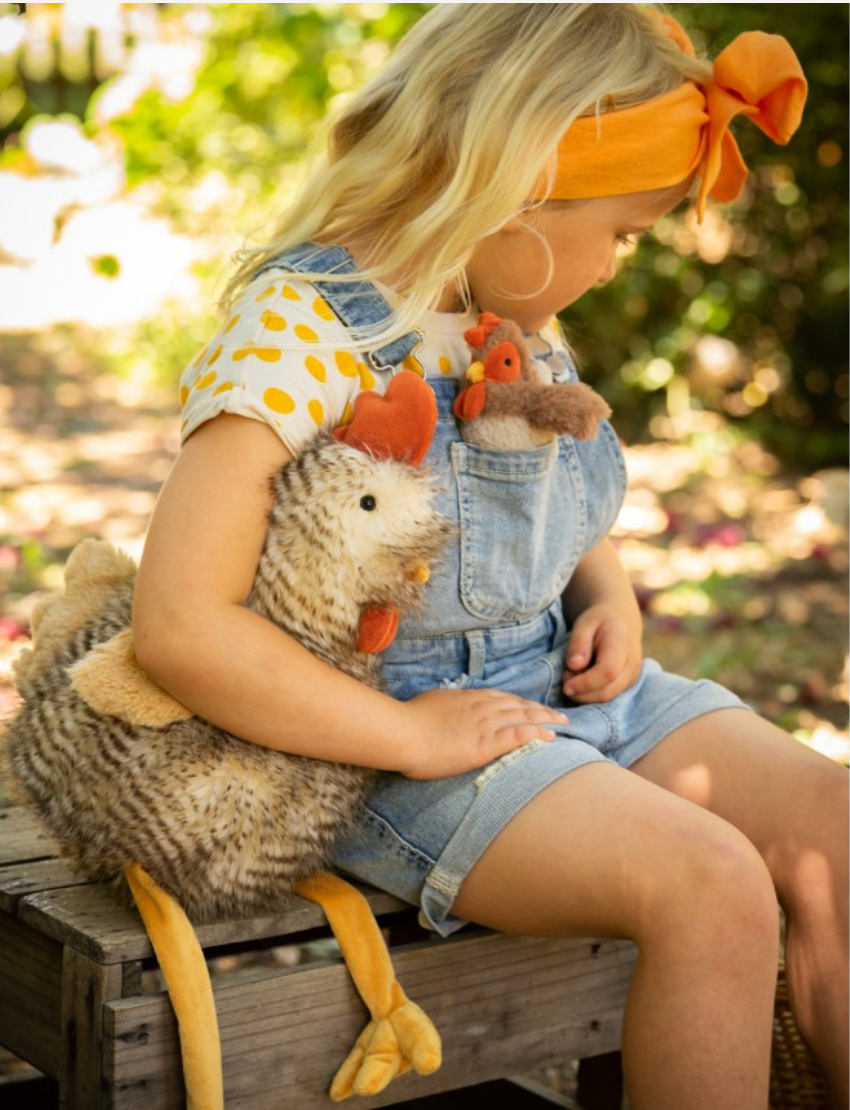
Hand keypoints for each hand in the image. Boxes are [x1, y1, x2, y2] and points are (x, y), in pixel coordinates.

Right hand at [398, 687, 567, 779]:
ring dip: (547, 720)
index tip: (533, 706)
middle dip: (541, 709)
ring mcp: (486, 723)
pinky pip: (520, 735)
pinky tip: (551, 737)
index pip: (502, 698)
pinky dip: (538, 734)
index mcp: (468, 698)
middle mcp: (482, 707)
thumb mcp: (431, 705)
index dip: (521, 703)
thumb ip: (446, 707)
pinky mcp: (487, 743)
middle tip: (559, 715)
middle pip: (519, 705)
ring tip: (563, 724)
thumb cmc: (409, 721)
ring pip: (525, 717)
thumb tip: (449, 709)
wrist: (404, 733)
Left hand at [562, 604, 641, 703]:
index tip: (566, 685)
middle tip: (565, 678)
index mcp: (621, 645)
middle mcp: (632, 663)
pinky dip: (592, 694)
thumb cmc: (600, 620)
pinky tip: (583, 681)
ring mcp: (633, 676)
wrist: (622, 620)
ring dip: (586, 695)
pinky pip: (610, 696)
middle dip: (582, 692)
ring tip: (572, 677)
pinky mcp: (629, 683)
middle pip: (608, 690)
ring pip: (609, 697)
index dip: (585, 683)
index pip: (607, 672)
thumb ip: (579, 643)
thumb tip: (574, 666)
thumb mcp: (584, 623)